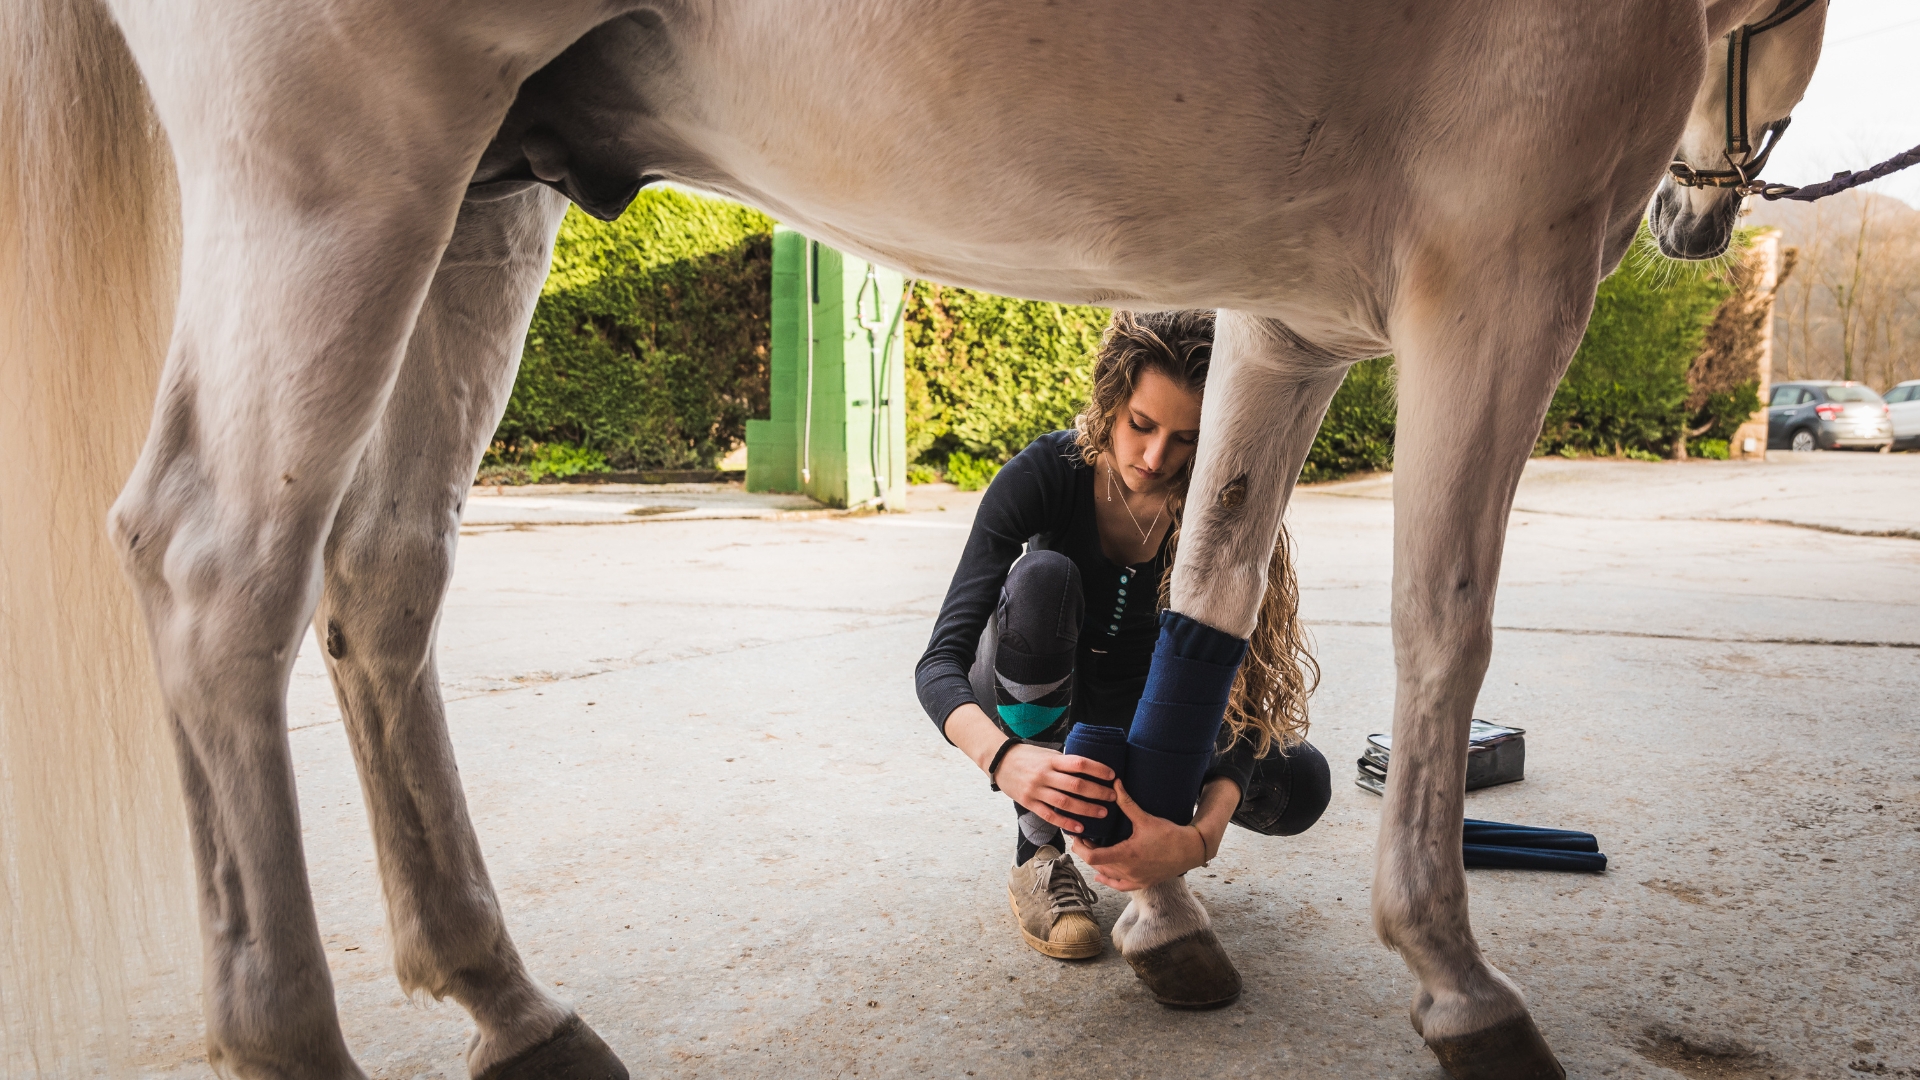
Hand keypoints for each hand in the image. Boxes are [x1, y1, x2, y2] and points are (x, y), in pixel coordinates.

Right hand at [990, 743, 1117, 836]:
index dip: (1098, 769)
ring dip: (1086, 809)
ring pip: (1065, 802)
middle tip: (1113, 796)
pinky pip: (1050, 815)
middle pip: (1076, 785)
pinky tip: (1080, 827)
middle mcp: (1045, 775)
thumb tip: (1089, 768)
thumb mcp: (1046, 754)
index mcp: (1052, 760)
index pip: (1079, 763)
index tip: (1112, 775)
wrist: (999, 761)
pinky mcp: (1029, 803)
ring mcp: (1036, 790)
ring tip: (1102, 812)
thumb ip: (1064, 762)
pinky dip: (1066, 822)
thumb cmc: (1027, 756)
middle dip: (1097, 792)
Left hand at [1073, 780, 1208, 891]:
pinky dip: (1108, 881)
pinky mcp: (1142, 883)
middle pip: (1097, 865)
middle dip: (1086, 851)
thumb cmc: (1169, 834)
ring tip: (1090, 848)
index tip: (1077, 835)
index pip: (1093, 857)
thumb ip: (1127, 802)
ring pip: (1107, 874)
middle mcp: (1128, 870)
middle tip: (1082, 837)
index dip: (1080, 847)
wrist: (1190, 850)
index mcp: (1126, 855)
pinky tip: (1100, 876)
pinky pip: (1120, 886)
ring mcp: (1135, 879)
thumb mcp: (1145, 818)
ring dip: (1096, 862)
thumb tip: (1115, 783)